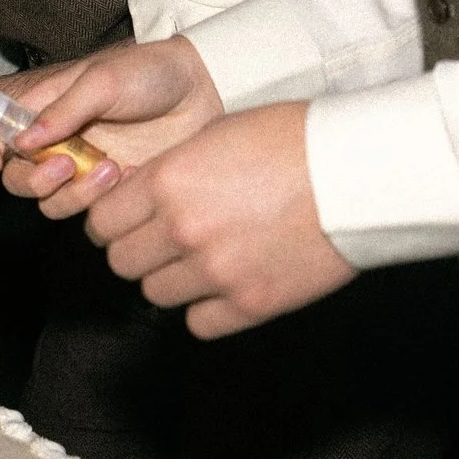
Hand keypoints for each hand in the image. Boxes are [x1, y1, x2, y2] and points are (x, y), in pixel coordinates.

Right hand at [0, 36, 223, 218]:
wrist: (206, 91)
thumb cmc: (151, 72)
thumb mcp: (103, 80)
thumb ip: (61, 109)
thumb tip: (21, 141)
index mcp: (47, 108)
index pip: (1, 132)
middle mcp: (59, 141)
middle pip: (19, 178)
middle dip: (34, 179)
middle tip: (65, 166)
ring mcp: (85, 168)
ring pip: (52, 202)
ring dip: (72, 194)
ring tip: (111, 169)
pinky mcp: (115, 190)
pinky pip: (91, 214)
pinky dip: (101, 205)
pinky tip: (127, 179)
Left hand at [83, 101, 356, 339]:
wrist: (355, 171)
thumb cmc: (292, 140)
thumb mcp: (214, 136)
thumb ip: (169, 172)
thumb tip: (140, 199)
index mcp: (167, 182)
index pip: (103, 221)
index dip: (112, 223)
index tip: (127, 223)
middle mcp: (182, 229)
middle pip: (122, 262)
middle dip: (137, 251)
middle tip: (162, 242)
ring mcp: (216, 271)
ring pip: (156, 294)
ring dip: (171, 279)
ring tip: (201, 260)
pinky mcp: (251, 303)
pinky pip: (200, 322)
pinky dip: (208, 308)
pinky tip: (227, 284)